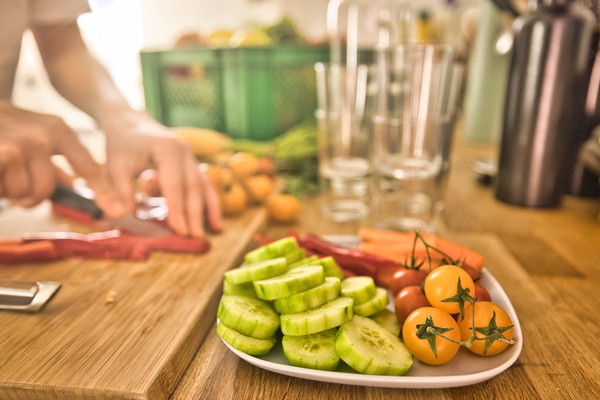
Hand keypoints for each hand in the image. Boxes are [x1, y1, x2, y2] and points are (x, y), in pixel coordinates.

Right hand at [0, 102, 124, 211]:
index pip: (87, 166)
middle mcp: (41, 137)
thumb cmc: (0, 126)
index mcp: (57, 129)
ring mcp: (17, 146)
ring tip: (0, 170)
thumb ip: (53, 157)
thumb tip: (72, 185)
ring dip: (8, 190)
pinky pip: (4, 191)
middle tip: (15, 184)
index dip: (103, 191)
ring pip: (23, 194)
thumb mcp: (31, 132)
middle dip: (29, 196)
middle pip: (47, 190)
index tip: (118, 210)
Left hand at [101, 111, 222, 236]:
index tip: (178, 230)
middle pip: (193, 186)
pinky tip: (216, 224)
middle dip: (194, 213)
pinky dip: (210, 204)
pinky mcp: (193, 165)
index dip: (177, 208)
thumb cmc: (121, 146)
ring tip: (210, 232)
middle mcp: (185, 151)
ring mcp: (192, 158)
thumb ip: (118, 190)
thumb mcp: (114, 166)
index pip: (173, 183)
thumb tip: (124, 215)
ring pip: (203, 186)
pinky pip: (205, 186)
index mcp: (167, 148)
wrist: (131, 124)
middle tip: (194, 238)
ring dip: (207, 210)